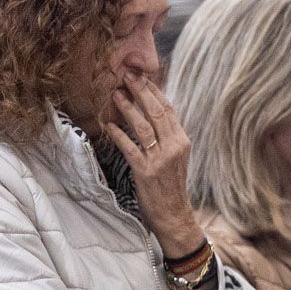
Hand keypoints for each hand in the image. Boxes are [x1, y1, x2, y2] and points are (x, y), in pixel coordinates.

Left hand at [104, 70, 203, 258]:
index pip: (169, 110)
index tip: (142, 76)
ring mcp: (161, 159)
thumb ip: (166, 136)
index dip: (155, 91)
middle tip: (127, 75)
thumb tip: (150, 113)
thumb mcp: (174, 157)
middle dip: (141, 92)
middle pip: (157, 112)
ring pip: (143, 126)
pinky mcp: (146, 171)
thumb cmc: (170, 185)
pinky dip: (118, 135)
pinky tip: (108, 125)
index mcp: (182, 141)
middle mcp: (175, 147)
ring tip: (115, 94)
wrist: (173, 214)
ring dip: (128, 108)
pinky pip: (130, 148)